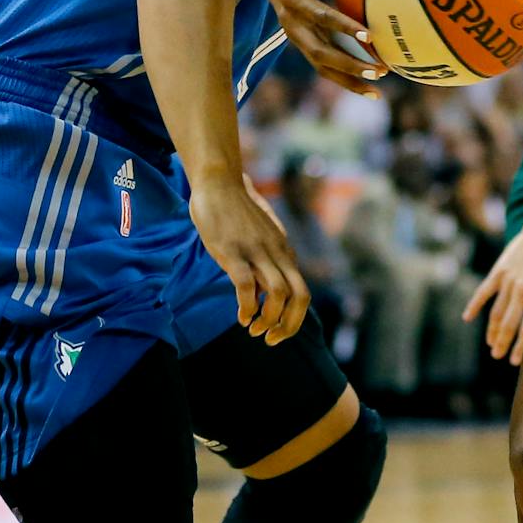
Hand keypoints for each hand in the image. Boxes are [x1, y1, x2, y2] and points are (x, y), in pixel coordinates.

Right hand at [189, 175, 309, 344]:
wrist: (220, 183)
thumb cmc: (236, 212)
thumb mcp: (259, 238)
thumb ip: (264, 261)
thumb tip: (259, 291)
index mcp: (284, 253)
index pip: (302, 293)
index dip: (294, 319)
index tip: (276, 331)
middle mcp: (277, 253)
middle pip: (300, 296)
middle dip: (290, 325)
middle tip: (271, 339)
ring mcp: (256, 251)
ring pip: (278, 293)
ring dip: (269, 319)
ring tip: (254, 329)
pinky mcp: (233, 251)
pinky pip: (246, 285)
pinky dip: (246, 306)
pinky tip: (241, 316)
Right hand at [249, 0, 383, 97]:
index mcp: (292, 0)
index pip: (320, 16)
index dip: (343, 26)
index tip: (368, 35)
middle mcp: (292, 24)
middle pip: (320, 52)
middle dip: (349, 63)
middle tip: (377, 70)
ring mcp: (297, 38)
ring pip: (322, 66)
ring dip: (348, 80)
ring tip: (377, 89)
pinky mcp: (304, 44)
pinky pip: (324, 66)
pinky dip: (344, 78)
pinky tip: (368, 87)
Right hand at [462, 224, 522, 364]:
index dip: (519, 346)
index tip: (514, 361)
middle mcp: (522, 290)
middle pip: (508, 323)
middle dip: (503, 343)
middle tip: (498, 356)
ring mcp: (508, 282)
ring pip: (496, 312)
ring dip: (492, 330)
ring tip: (490, 343)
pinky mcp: (498, 273)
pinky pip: (484, 293)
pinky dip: (474, 305)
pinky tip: (467, 318)